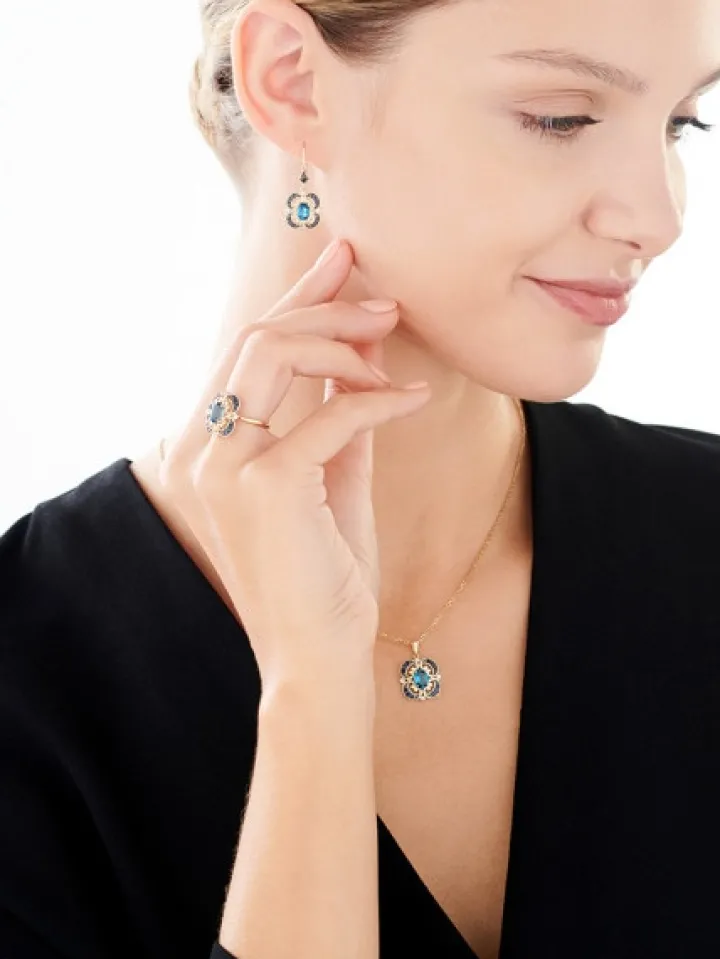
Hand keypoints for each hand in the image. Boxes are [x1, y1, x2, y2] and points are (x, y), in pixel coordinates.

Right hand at [158, 239, 430, 691]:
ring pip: (277, 354)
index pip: (248, 349)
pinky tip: (414, 397)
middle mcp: (201, 447)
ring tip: (395, 346)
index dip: (296, 298)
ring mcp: (223, 465)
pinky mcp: (264, 484)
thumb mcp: (331, 477)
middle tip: (387, 302)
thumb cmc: (323, 574)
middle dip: (328, 307)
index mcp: (210, 444)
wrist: (318, 655)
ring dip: (346, 341)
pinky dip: (378, 398)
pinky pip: (330, 413)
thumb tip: (362, 353)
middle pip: (258, 337)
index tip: (341, 259)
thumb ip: (336, 414)